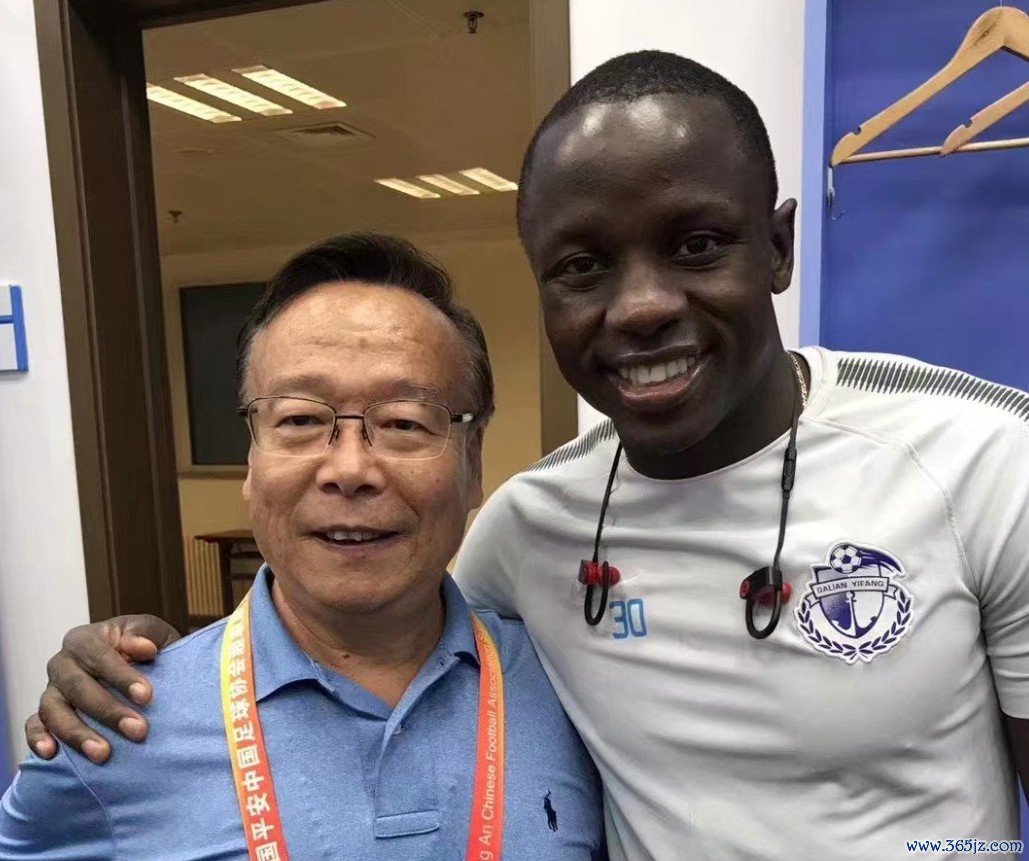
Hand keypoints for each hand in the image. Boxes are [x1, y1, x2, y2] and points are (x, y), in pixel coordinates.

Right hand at [25, 615, 180, 763]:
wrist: (142, 668)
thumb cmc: (147, 647)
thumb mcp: (153, 633)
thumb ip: (146, 634)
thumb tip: (144, 648)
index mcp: (85, 639)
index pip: (100, 656)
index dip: (122, 676)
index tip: (146, 696)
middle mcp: (62, 663)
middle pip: (78, 687)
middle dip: (108, 711)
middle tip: (138, 730)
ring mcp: (51, 690)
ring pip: (54, 710)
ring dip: (77, 733)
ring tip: (103, 754)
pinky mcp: (44, 714)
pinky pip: (34, 726)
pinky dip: (38, 739)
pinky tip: (50, 754)